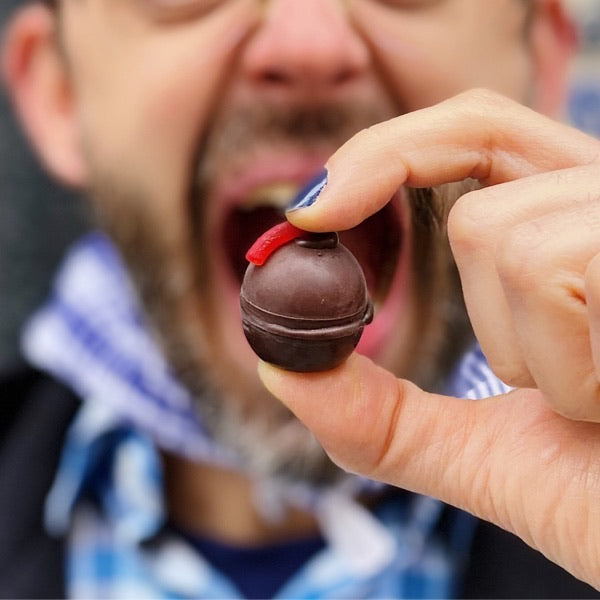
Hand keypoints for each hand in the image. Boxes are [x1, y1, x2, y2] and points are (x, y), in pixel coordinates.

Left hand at [259, 89, 599, 587]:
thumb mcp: (480, 454)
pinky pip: (553, 270)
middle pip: (474, 139)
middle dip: (409, 197)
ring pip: (501, 232)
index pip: (471, 136)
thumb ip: (380, 417)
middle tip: (348, 241)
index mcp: (569, 232)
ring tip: (589, 401)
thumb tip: (280, 372)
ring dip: (522, 350)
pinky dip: (563, 367)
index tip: (305, 212)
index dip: (383, 153)